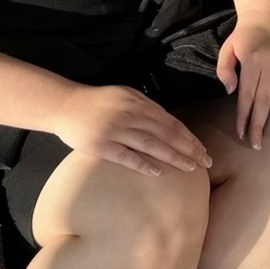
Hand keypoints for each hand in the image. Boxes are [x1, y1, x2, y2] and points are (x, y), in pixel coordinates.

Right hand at [51, 84, 210, 176]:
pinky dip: (144, 164)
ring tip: (190, 168)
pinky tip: (158, 172)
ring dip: (173, 157)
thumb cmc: (97, 103)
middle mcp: (130, 114)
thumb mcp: (124, 96)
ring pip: (152, 145)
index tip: (202, 148)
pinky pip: (127, 157)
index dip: (188, 136)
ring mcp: (115, 130)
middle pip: (166, 133)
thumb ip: (144, 108)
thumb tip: (169, 124)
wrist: (64, 106)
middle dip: (188, 148)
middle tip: (205, 161)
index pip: (170, 122)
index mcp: (137, 102)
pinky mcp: (101, 145)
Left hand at [216, 17, 269, 147]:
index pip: (247, 96)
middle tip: (258, 144)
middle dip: (260, 124)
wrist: (266, 13)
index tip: (242, 133)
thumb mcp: (227, 48)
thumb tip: (230, 91)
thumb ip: (225, 70)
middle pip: (265, 100)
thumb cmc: (244, 35)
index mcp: (252, 62)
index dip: (244, 117)